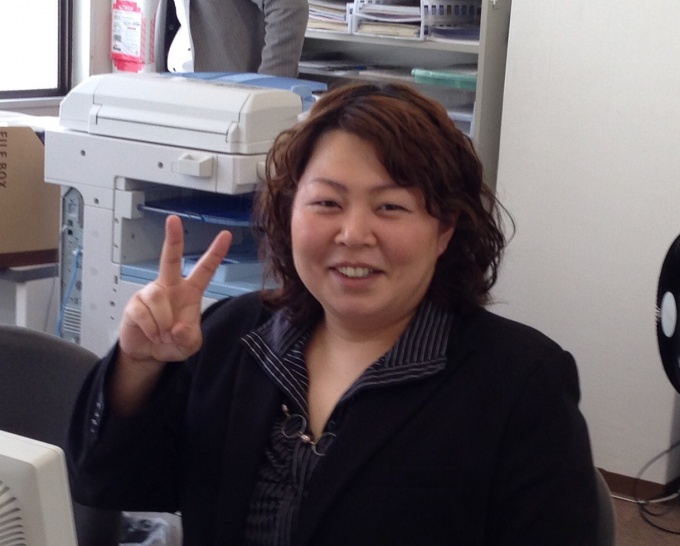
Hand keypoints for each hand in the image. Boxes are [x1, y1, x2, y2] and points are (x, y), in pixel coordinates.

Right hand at [119, 215, 232, 364]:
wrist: (148, 353)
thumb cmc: (173, 341)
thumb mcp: (189, 345)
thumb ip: (189, 337)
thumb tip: (178, 328)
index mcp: (190, 292)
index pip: (205, 269)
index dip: (215, 253)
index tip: (226, 235)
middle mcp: (170, 287)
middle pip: (170, 258)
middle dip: (172, 238)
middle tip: (173, 219)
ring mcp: (151, 293)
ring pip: (157, 297)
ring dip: (163, 321)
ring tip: (163, 334)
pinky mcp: (134, 304)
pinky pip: (143, 312)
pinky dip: (151, 327)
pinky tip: (152, 333)